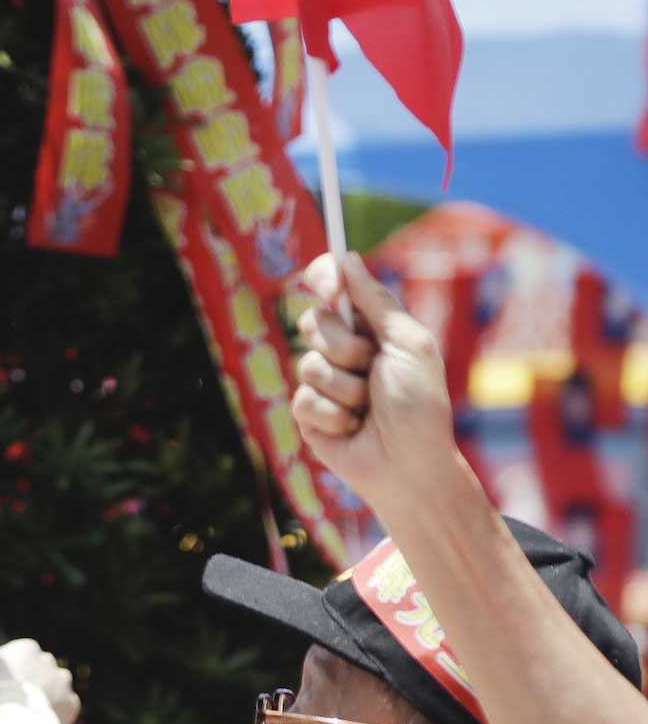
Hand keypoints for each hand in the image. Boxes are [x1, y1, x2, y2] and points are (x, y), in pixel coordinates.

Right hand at [0, 639, 80, 723]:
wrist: (14, 719)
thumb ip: (1, 667)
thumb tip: (3, 671)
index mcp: (26, 648)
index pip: (23, 656)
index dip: (15, 672)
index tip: (7, 686)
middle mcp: (47, 659)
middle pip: (43, 669)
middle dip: (37, 681)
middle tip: (22, 700)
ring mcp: (62, 680)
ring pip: (58, 685)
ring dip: (50, 694)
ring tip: (33, 712)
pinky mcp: (71, 700)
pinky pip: (66, 705)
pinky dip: (57, 711)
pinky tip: (43, 720)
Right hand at [292, 251, 466, 510]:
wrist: (410, 464)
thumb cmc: (419, 405)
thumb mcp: (408, 343)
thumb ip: (377, 301)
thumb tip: (348, 259)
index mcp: (370, 328)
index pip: (333, 289)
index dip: (323, 277)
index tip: (328, 284)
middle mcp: (343, 351)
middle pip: (313, 322)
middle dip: (344, 345)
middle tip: (370, 367)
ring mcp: (323, 383)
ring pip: (308, 363)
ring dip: (345, 387)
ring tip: (367, 407)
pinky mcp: (308, 415)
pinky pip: (304, 399)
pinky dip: (334, 414)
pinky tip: (352, 428)